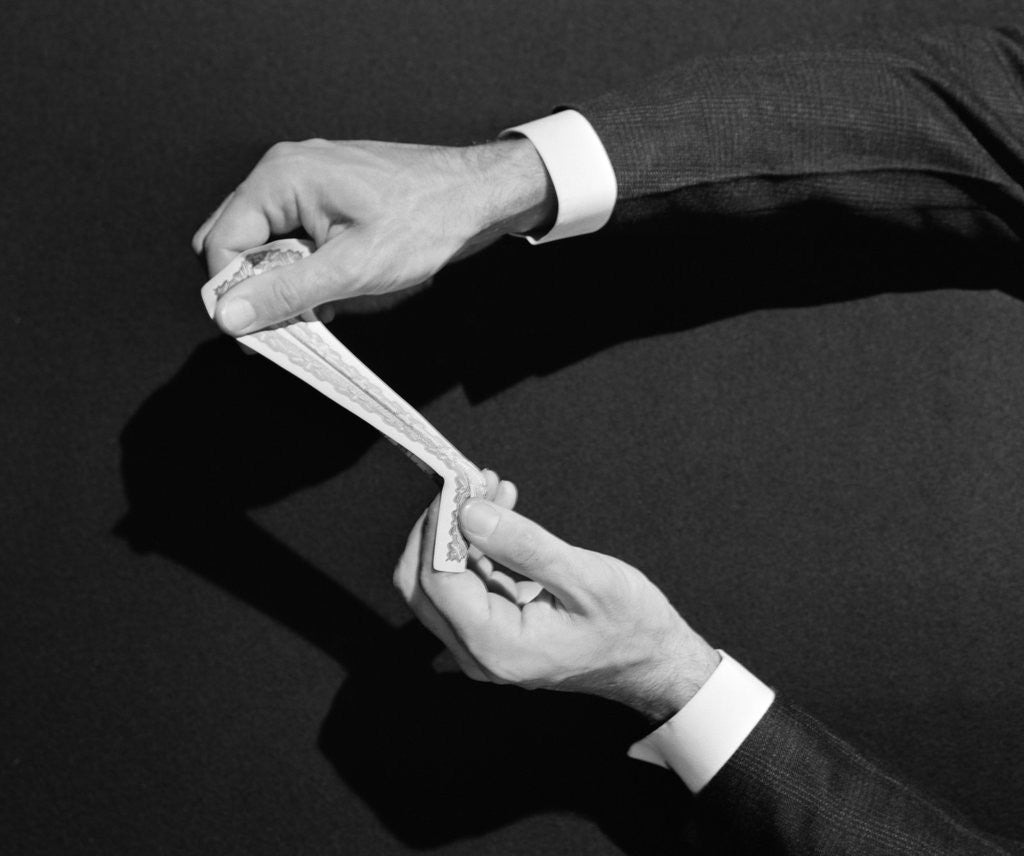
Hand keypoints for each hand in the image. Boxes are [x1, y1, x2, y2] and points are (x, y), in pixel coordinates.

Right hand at [193, 137, 553, 334]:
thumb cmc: (425, 221)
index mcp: (282, 178)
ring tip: (324, 305)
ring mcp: (306, 181)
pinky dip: (305, 269)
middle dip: (255, 288)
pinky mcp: (325, 196)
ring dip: (284, 282)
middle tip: (289, 322)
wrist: (476, 195)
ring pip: (265, 243)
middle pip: (236, 241)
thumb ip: (286, 292)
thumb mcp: (352, 268)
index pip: (221, 243)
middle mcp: (285, 171)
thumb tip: (228, 315)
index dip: (231, 293)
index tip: (254, 334)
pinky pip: (293, 238)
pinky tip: (336, 289)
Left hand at [394, 477, 721, 723]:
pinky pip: (465, 581)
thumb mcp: (586, 578)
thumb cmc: (630, 625)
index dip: (438, 527)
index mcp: (498, 648)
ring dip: (458, 528)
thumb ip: (524, 546)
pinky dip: (474, 542)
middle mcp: (479, 653)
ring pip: (441, 579)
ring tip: (490, 486)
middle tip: (469, 480)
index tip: (455, 482)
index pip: (437, 581)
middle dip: (441, 525)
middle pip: (423, 584)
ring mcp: (482, 645)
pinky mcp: (491, 629)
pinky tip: (498, 509)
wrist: (651, 659)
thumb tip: (469, 513)